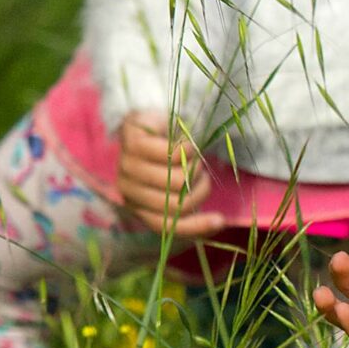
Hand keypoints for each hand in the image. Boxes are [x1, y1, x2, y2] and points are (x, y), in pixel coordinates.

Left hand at [114, 112, 226, 237]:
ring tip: (193, 158)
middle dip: (198, 189)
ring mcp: (128, 167)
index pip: (165, 225)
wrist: (147, 120)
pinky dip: (187, 149)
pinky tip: (186, 145)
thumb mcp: (176, 184)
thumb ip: (186, 203)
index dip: (194, 226)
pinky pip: (171, 154)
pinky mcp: (133, 144)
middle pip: (175, 204)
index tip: (221, 220)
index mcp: (136, 206)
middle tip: (202, 174)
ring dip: (194, 167)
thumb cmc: (166, 157)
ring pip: (176, 180)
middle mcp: (127, 190)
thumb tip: (218, 223)